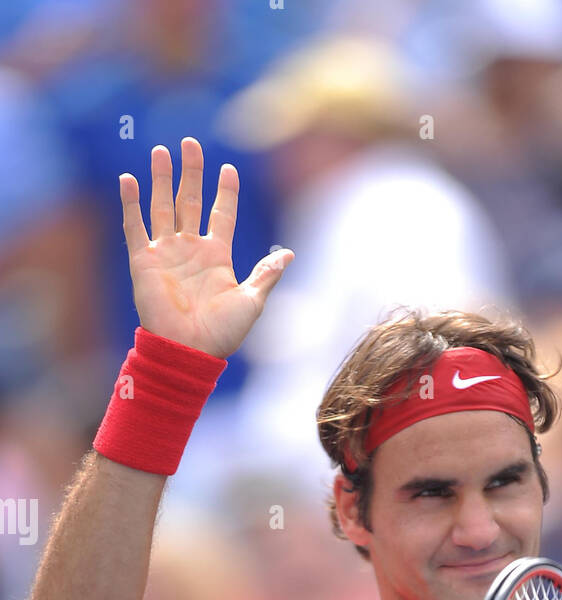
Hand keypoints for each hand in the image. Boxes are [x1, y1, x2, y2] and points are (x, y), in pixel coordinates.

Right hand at [119, 136, 293, 356]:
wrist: (190, 351)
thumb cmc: (222, 333)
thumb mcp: (252, 301)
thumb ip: (267, 274)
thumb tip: (290, 254)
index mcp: (217, 256)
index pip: (222, 214)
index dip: (225, 191)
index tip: (228, 168)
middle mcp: (190, 249)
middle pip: (190, 201)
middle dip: (190, 172)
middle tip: (190, 143)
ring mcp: (166, 253)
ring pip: (163, 206)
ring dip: (161, 178)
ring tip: (161, 151)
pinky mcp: (143, 261)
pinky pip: (134, 227)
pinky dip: (130, 204)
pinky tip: (129, 179)